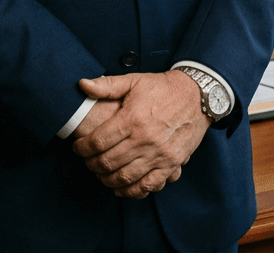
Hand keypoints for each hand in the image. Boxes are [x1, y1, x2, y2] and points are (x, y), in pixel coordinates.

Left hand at [71, 71, 209, 198]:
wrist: (196, 96)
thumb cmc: (162, 88)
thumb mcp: (134, 80)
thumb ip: (107, 85)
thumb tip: (82, 85)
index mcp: (133, 118)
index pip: (98, 142)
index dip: (82, 148)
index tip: (77, 147)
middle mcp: (145, 139)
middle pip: (108, 162)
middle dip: (91, 164)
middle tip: (86, 160)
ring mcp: (159, 155)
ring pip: (125, 177)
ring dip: (107, 179)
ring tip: (100, 173)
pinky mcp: (171, 165)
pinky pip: (148, 186)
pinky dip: (131, 191)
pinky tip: (120, 187)